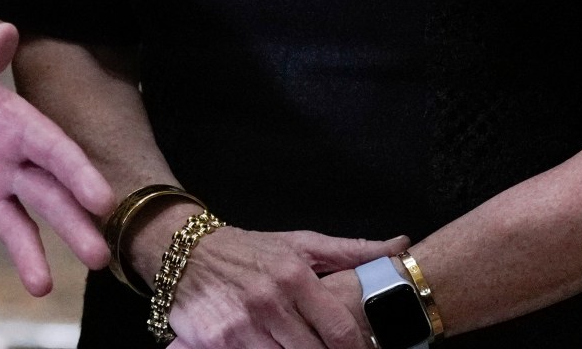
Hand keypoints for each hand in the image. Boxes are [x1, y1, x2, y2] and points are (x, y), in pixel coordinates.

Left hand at [0, 25, 117, 308]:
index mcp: (10, 122)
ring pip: (13, 228)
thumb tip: (8, 30)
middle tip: (98, 257)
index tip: (104, 201)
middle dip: (73, 225)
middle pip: (46, 195)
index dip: (78, 174)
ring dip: (28, 257)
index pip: (53, 149)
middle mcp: (5, 161)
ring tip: (39, 287)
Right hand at [146, 219, 401, 348]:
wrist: (180, 249)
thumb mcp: (299, 244)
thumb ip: (351, 250)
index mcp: (295, 277)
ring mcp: (241, 325)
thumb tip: (400, 244)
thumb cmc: (248, 250)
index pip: (341, 332)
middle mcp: (269, 302)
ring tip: (293, 343)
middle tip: (327, 348)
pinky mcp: (216, 341)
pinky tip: (269, 346)